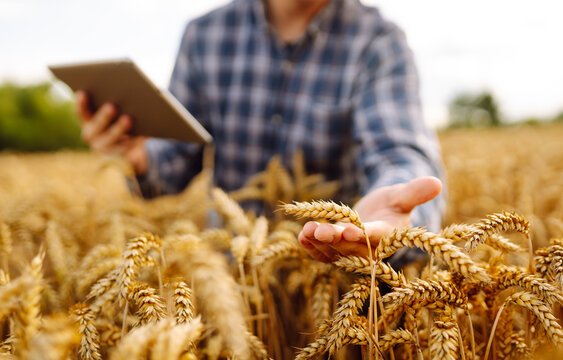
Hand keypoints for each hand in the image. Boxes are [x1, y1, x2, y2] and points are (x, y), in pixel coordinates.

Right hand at [76, 91, 147, 174]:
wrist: (124, 146)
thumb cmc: (117, 119)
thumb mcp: (111, 112)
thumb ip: (109, 102)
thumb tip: (119, 89)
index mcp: (86, 122)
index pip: (81, 112)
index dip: (81, 103)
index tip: (82, 92)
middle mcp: (92, 136)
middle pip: (97, 126)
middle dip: (104, 116)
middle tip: (112, 105)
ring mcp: (106, 148)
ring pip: (112, 139)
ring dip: (119, 128)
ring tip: (128, 118)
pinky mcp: (121, 155)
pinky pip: (127, 147)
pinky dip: (134, 139)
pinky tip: (142, 130)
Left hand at [298, 177, 441, 261]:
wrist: (380, 216)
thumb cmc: (394, 205)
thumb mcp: (404, 195)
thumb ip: (415, 192)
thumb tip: (436, 181)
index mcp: (388, 236)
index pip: (376, 237)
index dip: (363, 234)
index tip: (350, 229)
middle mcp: (369, 249)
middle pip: (350, 247)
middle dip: (334, 239)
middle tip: (320, 230)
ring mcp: (351, 253)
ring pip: (333, 253)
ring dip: (319, 243)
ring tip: (307, 230)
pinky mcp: (336, 252)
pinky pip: (322, 255)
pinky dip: (311, 247)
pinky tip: (301, 235)